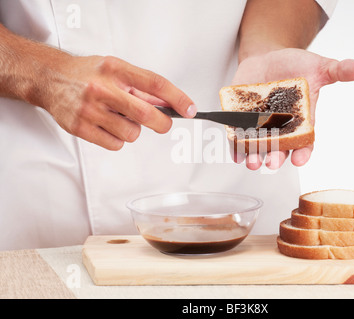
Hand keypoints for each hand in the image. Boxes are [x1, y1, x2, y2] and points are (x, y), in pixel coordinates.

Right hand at [40, 55, 195, 149]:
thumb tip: (170, 104)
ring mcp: (90, 109)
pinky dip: (117, 139)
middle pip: (146, 114)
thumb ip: (142, 87)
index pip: (155, 84)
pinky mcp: (80, 127)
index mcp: (116, 69)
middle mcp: (103, 88)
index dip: (178, 98)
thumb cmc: (88, 74)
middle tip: (163, 123)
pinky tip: (107, 126)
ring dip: (133, 130)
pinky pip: (115, 144)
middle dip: (161, 123)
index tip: (190, 109)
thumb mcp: (116, 69)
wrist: (50, 78)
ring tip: (119, 118)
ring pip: (132, 134)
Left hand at [231, 48, 353, 169]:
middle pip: (279, 148)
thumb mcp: (319, 66)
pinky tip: (235, 153)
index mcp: (301, 121)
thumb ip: (338, 70)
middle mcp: (280, 127)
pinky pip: (238, 135)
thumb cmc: (296, 65)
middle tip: (272, 163)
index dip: (303, 152)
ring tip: (252, 162)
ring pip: (258, 146)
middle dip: (276, 157)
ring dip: (254, 155)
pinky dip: (235, 145)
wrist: (268, 56)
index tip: (300, 159)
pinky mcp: (241, 118)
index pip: (304, 141)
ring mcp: (260, 124)